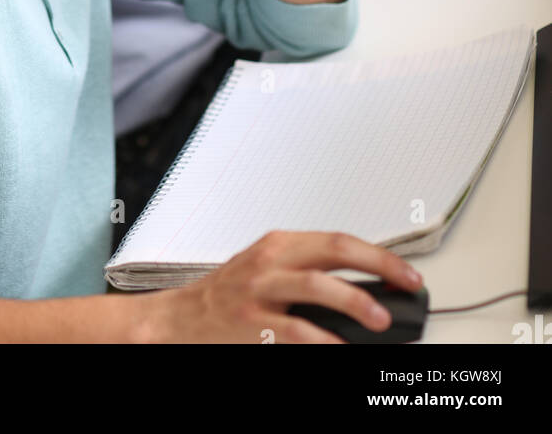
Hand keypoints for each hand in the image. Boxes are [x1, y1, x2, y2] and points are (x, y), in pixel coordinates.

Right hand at [144, 230, 423, 343]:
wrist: (182, 318)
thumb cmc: (229, 294)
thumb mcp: (268, 269)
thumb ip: (309, 272)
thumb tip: (365, 290)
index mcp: (281, 243)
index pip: (339, 240)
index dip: (378, 255)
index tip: (406, 273)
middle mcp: (271, 260)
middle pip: (334, 252)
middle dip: (378, 267)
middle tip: (406, 285)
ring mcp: (260, 290)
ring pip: (316, 286)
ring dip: (354, 301)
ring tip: (379, 319)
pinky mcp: (251, 321)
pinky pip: (295, 331)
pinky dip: (323, 340)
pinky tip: (341, 348)